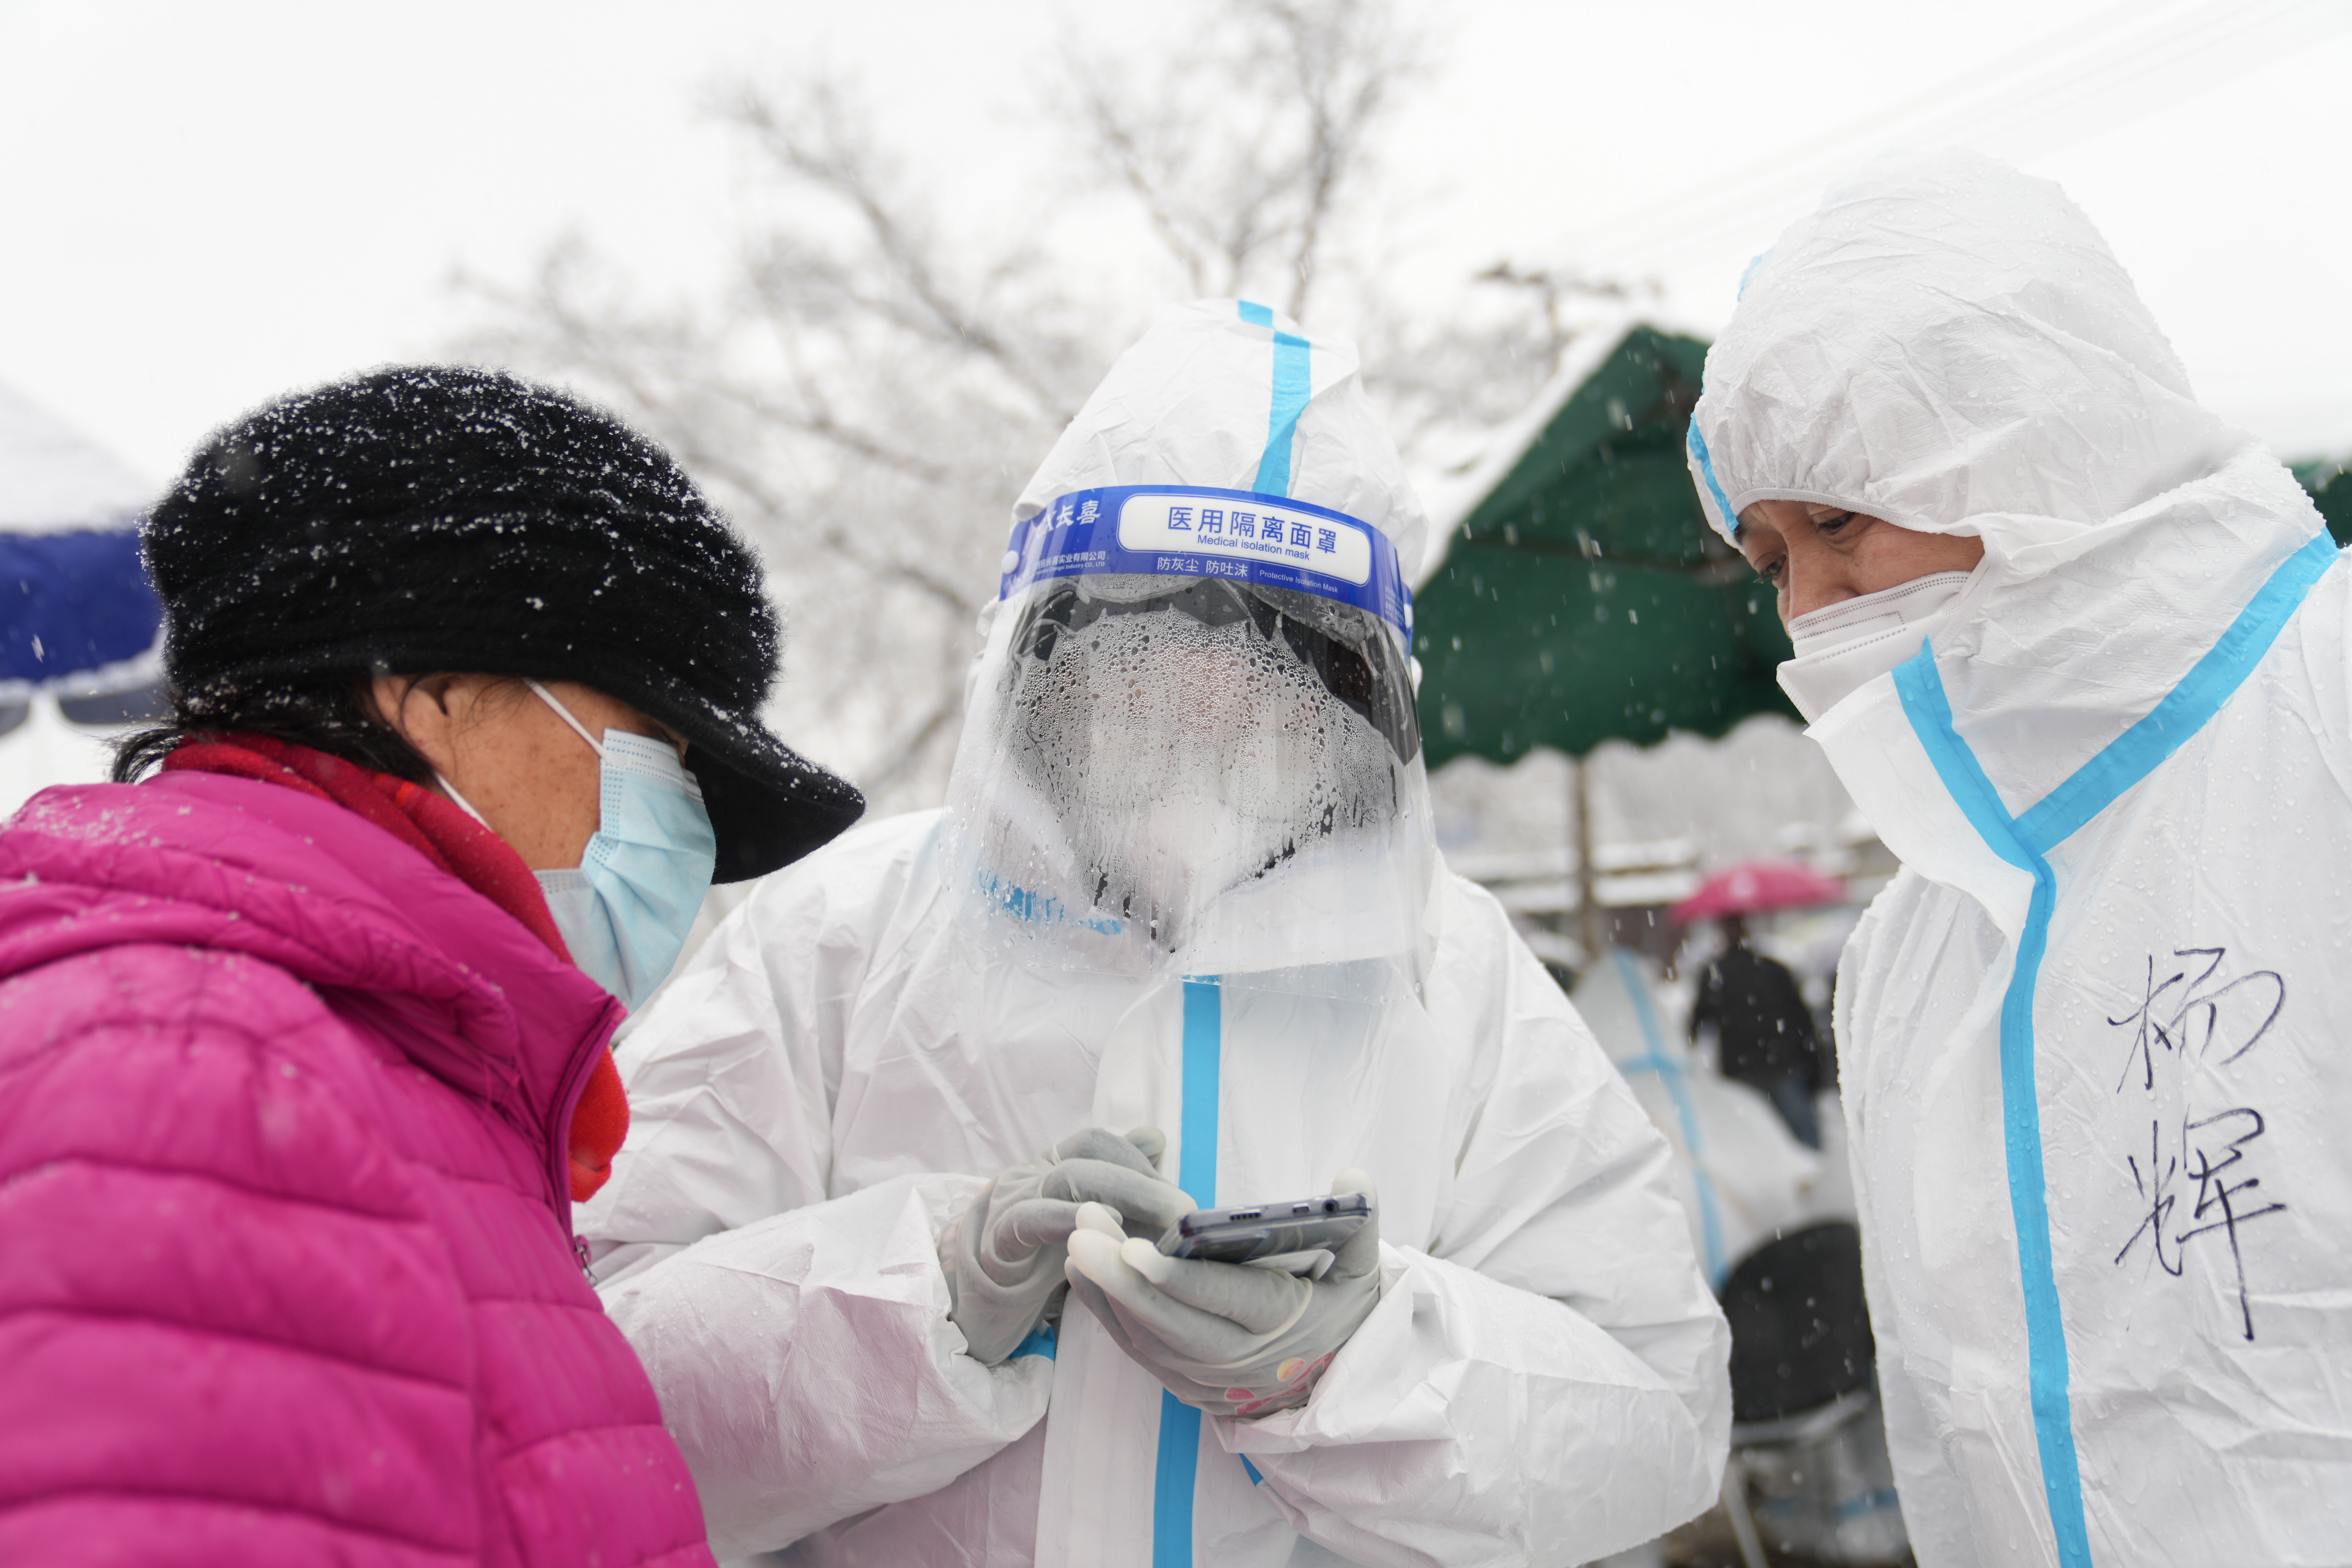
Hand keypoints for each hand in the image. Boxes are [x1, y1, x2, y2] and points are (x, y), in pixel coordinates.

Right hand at [940, 1126, 1194, 1364]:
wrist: (977, 1298)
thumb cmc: (1036, 1253)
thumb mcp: (1080, 1214)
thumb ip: (1116, 1179)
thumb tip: (1156, 1137)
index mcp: (1051, 1164)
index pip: (1098, 1143)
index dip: (1140, 1161)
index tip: (1179, 1198)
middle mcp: (1030, 1175)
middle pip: (1086, 1156)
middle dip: (1141, 1180)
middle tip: (1184, 1212)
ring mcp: (1008, 1204)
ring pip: (1061, 1181)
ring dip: (1119, 1195)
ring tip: (1159, 1222)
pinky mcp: (995, 1244)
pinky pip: (1027, 1221)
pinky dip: (1065, 1219)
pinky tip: (1102, 1231)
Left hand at [1063, 1169, 1381, 1417]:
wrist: (1333, 1383)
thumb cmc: (1341, 1310)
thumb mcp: (1361, 1271)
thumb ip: (1360, 1224)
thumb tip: (1352, 1180)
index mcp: (1279, 1321)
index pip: (1222, 1299)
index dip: (1176, 1277)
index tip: (1134, 1247)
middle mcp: (1236, 1357)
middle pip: (1170, 1322)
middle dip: (1121, 1278)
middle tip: (1082, 1231)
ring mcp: (1204, 1376)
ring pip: (1145, 1337)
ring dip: (1106, 1289)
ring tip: (1076, 1238)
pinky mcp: (1182, 1381)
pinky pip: (1136, 1349)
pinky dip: (1105, 1313)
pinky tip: (1079, 1273)